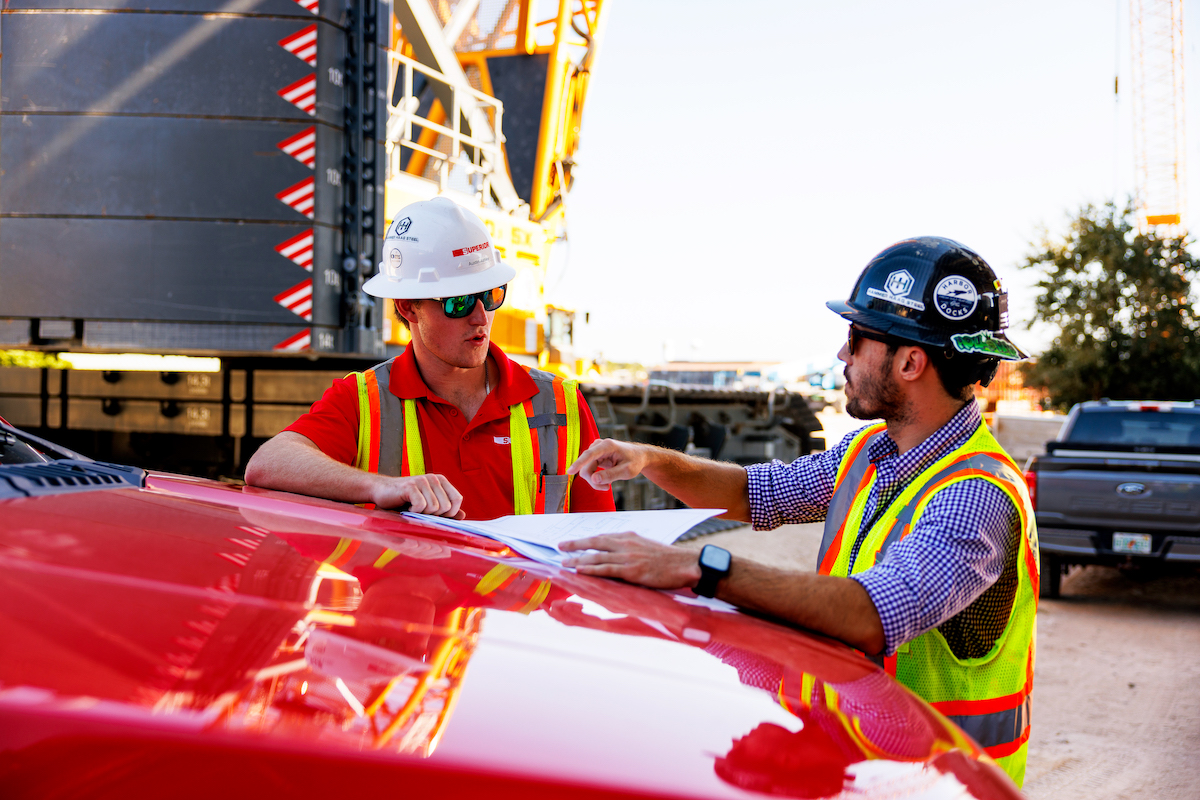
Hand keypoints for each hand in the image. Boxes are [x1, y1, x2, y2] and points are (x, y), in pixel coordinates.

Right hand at [372, 473, 465, 518]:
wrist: (382, 491)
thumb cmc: (406, 500)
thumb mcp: (428, 505)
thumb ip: (445, 511)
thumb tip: (462, 516)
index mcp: (441, 481)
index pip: (457, 499)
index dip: (450, 512)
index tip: (436, 515)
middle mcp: (434, 478)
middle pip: (446, 506)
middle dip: (434, 515)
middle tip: (421, 511)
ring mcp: (422, 481)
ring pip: (434, 507)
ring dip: (423, 514)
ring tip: (413, 508)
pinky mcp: (410, 486)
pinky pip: (421, 506)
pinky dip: (414, 511)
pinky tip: (407, 507)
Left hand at [560, 532, 701, 589]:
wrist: (685, 564)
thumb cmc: (667, 559)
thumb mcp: (646, 547)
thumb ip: (630, 550)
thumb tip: (616, 557)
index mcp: (629, 537)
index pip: (602, 537)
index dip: (585, 540)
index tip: (572, 542)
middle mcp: (625, 544)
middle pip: (594, 543)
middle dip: (575, 545)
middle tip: (560, 547)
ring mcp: (627, 557)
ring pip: (596, 557)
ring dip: (578, 560)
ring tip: (564, 563)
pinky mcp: (631, 571)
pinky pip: (606, 569)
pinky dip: (590, 569)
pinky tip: (579, 570)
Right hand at [566, 438, 650, 488]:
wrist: (639, 456)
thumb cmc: (635, 461)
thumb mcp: (627, 471)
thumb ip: (610, 475)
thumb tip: (594, 479)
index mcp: (607, 446)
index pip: (589, 455)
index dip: (579, 463)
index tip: (570, 471)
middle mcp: (599, 445)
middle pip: (586, 466)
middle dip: (593, 480)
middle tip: (607, 488)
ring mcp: (596, 450)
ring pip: (586, 470)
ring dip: (595, 480)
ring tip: (608, 484)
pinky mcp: (595, 456)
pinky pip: (589, 470)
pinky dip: (596, 478)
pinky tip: (606, 479)